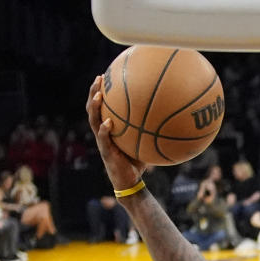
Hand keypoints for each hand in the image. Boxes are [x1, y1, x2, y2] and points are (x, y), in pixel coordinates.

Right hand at [85, 76, 143, 190]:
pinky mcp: (106, 153)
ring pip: (93, 121)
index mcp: (108, 130)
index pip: (101, 107)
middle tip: (99, 79)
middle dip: (94, 93)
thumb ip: (148, 132)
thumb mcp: (142, 144)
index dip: (100, 92)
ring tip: (98, 96)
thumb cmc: (136, 163)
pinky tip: (108, 123)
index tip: (104, 77)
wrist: (129, 183)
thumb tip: (166, 118)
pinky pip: (104, 140)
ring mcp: (102, 143)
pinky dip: (104, 131)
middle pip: (93, 109)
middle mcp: (102, 134)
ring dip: (94, 108)